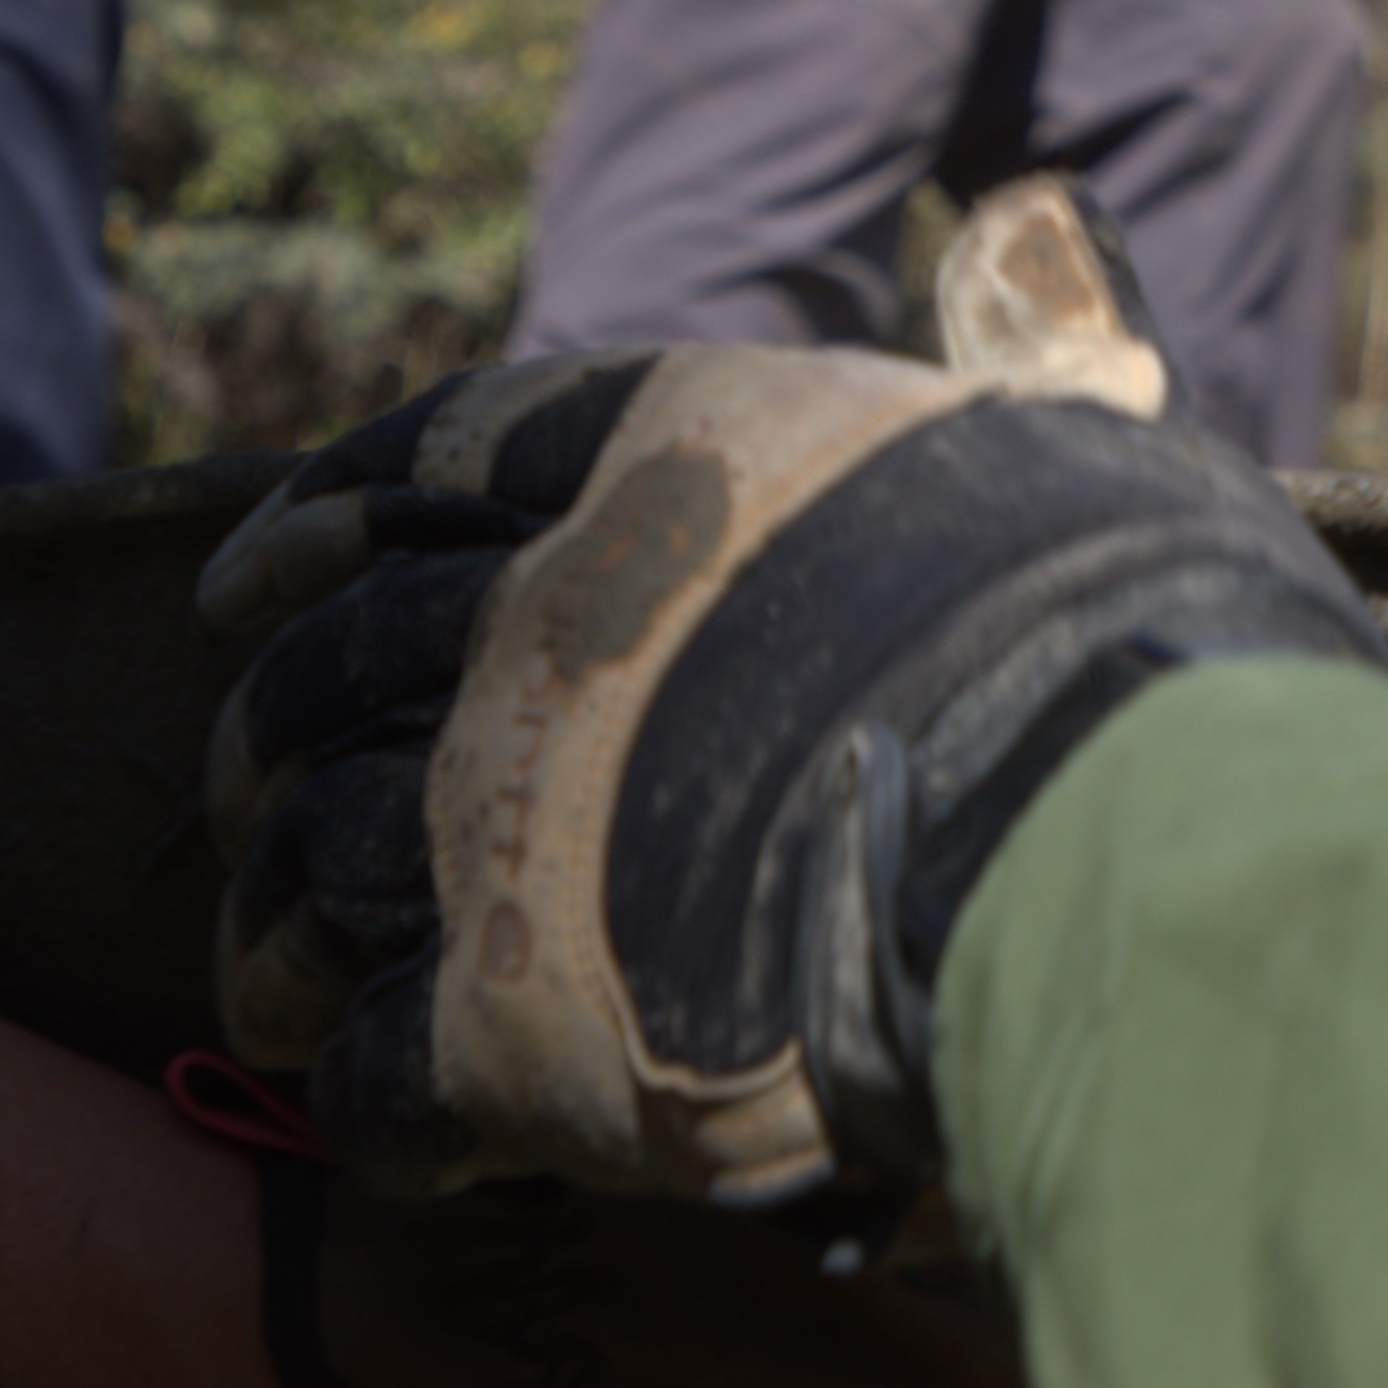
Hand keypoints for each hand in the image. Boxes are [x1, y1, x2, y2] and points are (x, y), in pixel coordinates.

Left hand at [194, 339, 1387, 1207]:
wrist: (1097, 821)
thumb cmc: (1137, 627)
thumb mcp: (1079, 437)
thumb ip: (1029, 368)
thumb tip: (1066, 258)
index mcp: (678, 460)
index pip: (447, 449)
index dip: (330, 509)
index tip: (260, 569)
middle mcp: (551, 617)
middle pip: (333, 666)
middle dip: (268, 736)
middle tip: (249, 792)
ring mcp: (505, 815)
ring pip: (309, 868)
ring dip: (273, 934)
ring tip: (270, 988)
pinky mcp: (503, 1022)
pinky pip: (365, 1075)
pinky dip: (358, 1103)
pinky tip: (397, 1129)